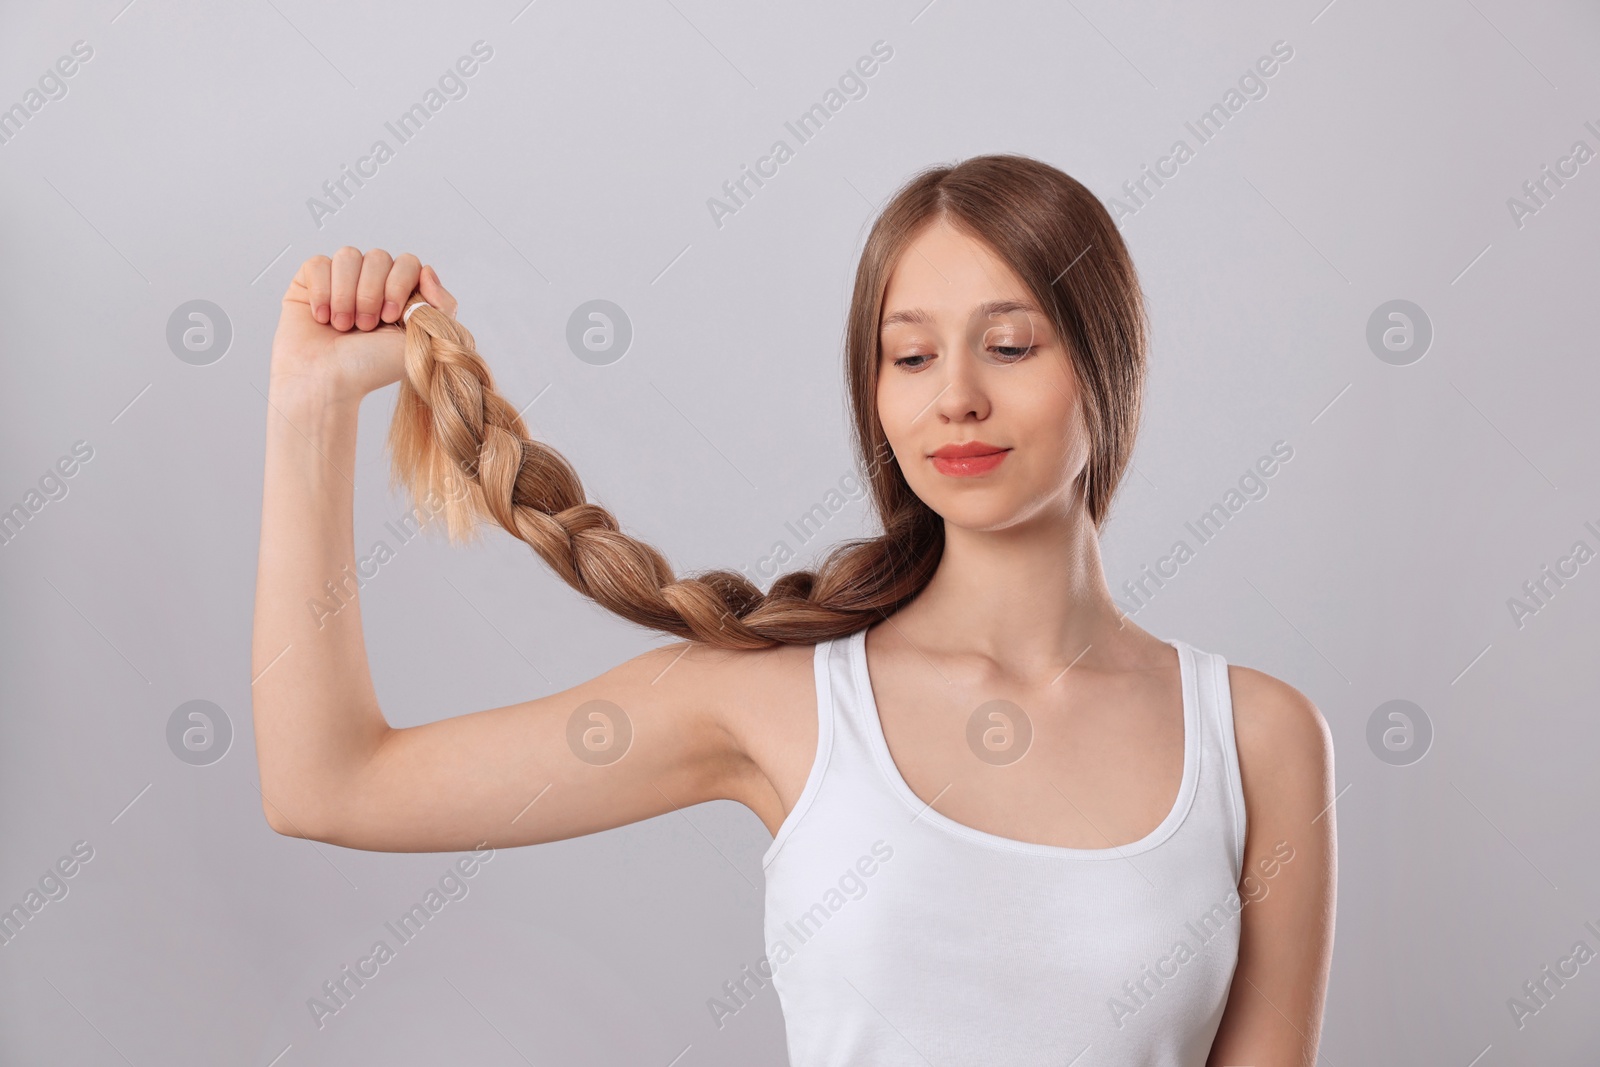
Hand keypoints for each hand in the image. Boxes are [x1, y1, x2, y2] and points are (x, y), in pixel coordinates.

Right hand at [269, 247, 458, 403]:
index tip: (390, 316)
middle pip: (379, 257)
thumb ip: (442, 306)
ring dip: (346, 294)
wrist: (327, 381)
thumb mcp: (422, 339)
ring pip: (348, 256)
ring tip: (343, 326)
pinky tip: (322, 318)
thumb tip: (428, 271)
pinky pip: (318, 263)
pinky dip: (322, 291)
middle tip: (365, 326)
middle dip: (372, 293)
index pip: (408, 263)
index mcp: (400, 295)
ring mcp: (341, 281)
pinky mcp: (310, 282)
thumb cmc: (371, 367)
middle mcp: (372, 285)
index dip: (399, 284)